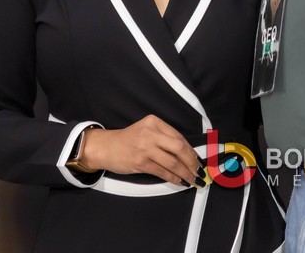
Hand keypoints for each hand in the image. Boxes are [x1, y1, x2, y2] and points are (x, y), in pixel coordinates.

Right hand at [80, 116, 200, 185]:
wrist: (105, 147)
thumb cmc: (129, 140)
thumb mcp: (146, 130)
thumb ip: (164, 138)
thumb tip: (187, 154)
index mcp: (155, 122)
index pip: (179, 137)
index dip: (191, 151)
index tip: (199, 161)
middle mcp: (151, 133)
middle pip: (179, 148)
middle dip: (192, 162)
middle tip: (199, 172)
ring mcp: (146, 148)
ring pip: (173, 162)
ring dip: (185, 173)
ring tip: (192, 180)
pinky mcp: (141, 162)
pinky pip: (162, 172)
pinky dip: (173, 178)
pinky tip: (180, 182)